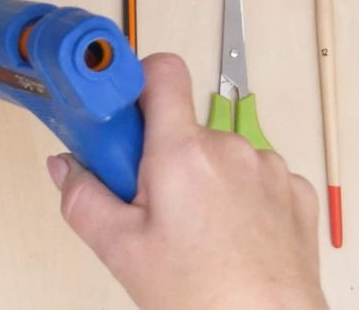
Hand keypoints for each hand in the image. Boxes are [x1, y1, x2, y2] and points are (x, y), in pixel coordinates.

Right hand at [46, 54, 325, 308]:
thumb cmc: (202, 295)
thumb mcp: (119, 249)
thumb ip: (81, 197)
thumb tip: (64, 166)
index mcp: (182, 152)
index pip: (161, 72)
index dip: (136, 82)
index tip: (119, 112)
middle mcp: (230, 147)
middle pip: (181, 126)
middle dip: (159, 155)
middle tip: (148, 205)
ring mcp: (267, 168)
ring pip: (217, 153)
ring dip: (200, 178)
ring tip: (193, 230)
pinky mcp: (294, 191)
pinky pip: (253, 176)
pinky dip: (237, 196)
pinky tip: (228, 234)